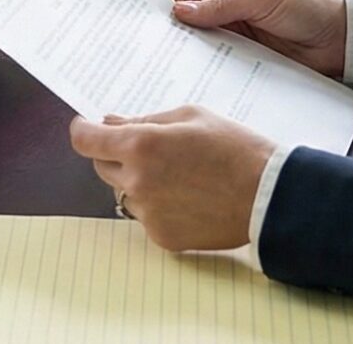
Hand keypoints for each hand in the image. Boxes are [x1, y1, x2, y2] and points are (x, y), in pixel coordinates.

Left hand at [69, 107, 276, 252]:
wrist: (269, 196)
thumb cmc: (234, 149)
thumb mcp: (190, 117)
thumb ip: (145, 120)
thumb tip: (110, 123)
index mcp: (141, 146)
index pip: (86, 141)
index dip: (82, 131)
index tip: (85, 126)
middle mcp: (137, 182)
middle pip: (102, 166)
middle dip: (116, 153)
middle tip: (150, 148)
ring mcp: (148, 213)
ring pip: (126, 192)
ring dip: (139, 181)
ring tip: (180, 174)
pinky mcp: (162, 237)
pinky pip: (147, 216)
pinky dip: (159, 206)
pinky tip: (190, 197)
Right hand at [165, 0, 347, 77]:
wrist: (341, 39)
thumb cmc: (308, 6)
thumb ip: (220, 6)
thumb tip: (180, 11)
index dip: (166, 1)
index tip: (152, 21)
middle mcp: (227, 8)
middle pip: (187, 17)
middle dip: (172, 29)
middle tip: (154, 47)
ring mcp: (235, 35)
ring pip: (200, 42)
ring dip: (189, 51)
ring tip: (170, 65)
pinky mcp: (244, 58)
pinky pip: (219, 62)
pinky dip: (208, 68)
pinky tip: (197, 77)